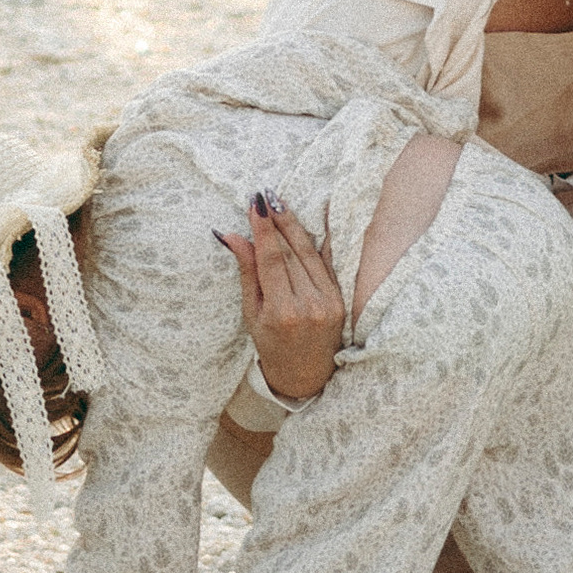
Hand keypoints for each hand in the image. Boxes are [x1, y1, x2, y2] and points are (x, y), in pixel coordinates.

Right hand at [216, 193, 342, 402]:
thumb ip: (247, 274)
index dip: (263, 230)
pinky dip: (318, 240)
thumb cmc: (271, 346)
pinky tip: (313, 218)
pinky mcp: (340, 300)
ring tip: (280, 204)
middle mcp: (309, 306)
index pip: (271, 260)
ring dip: (294, 226)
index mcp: (282, 313)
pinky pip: (326, 263)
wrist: (306, 376)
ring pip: (309, 254)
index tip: (254, 204)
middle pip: (291, 253)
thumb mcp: (252, 314)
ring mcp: (328, 303)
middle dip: (277, 222)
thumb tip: (232, 236)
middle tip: (265, 197)